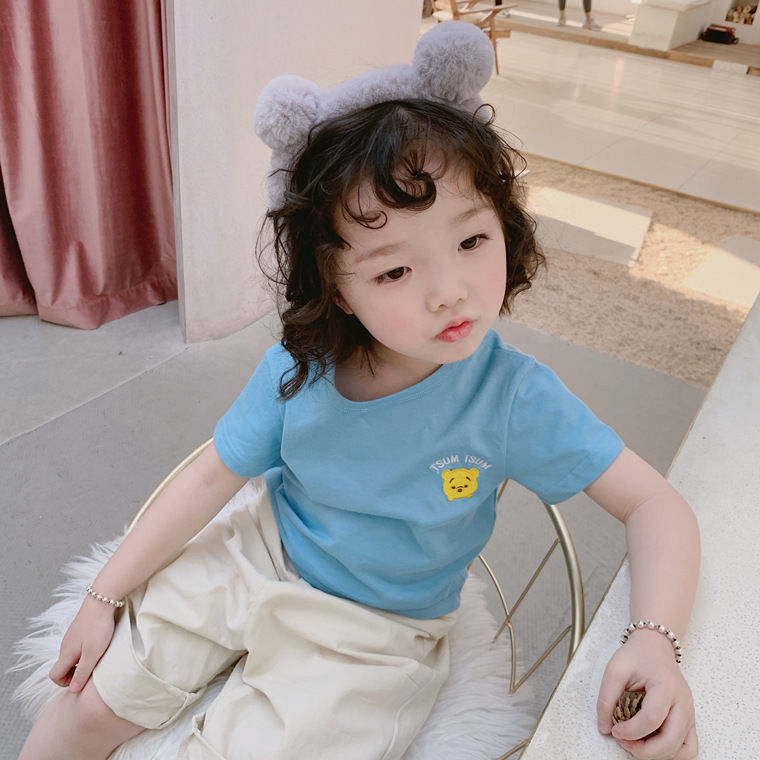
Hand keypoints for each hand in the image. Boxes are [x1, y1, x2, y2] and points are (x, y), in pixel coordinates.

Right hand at [49, 596, 117, 692]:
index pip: (54, 675)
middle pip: (62, 666)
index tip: (82, 680)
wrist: (102, 600)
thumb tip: (72, 689)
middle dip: (74, 673)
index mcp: (65, 654)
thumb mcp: (92, 654)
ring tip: (98, 657)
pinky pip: (78, 645)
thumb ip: (82, 673)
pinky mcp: (80, 628)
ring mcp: (72, 635)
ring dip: (82, 661)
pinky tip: (100, 644)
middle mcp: (65, 645)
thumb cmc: (97, 627)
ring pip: (71, 655)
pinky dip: (86, 650)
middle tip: (92, 670)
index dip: (65, 683)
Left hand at [596, 632, 697, 758]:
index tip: (615, 730)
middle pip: (671, 741)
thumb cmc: (638, 655)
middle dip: (645, 750)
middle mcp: (683, 702)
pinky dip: (671, 752)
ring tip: (637, 743)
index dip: (631, 731)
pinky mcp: (689, 720)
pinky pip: (689, 747)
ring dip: (659, 754)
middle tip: (624, 742)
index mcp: (665, 686)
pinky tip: (652, 743)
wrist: (655, 645)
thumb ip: (606, 698)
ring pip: (683, 750)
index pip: (652, 718)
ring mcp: (689, 713)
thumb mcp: (615, 669)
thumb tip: (604, 727)